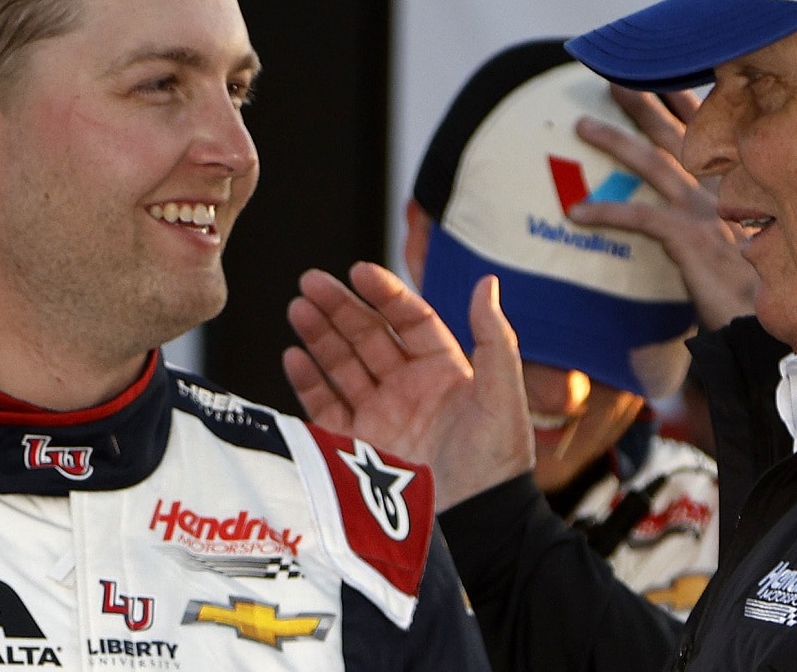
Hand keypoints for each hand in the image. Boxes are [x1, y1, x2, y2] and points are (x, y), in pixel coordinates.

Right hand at [283, 262, 531, 510]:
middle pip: (367, 336)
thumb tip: (488, 282)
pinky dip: (308, 380)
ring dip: (319, 335)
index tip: (358, 271)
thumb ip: (494, 338)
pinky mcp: (356, 446)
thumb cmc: (496, 462)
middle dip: (339, 307)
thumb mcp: (503, 394)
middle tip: (310, 281)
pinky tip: (293, 355)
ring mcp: (380, 415)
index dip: (384, 294)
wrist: (473, 524)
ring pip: (342, 364)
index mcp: (443, 370)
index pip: (409, 319)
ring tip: (297, 308)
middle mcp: (408, 388)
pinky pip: (325, 406)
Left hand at [569, 85, 756, 330]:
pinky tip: (576, 212)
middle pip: (679, 133)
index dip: (684, 98)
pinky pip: (641, 217)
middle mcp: (724, 190)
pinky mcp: (693, 240)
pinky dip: (607, 212)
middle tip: (613, 77)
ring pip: (655, 163)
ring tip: (582, 125)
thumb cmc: (757, 290)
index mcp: (738, 185)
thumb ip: (723, 222)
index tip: (659, 71)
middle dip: (646, 101)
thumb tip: (694, 219)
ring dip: (616, 141)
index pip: (712, 130)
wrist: (771, 327)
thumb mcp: (745, 245)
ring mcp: (708, 213)